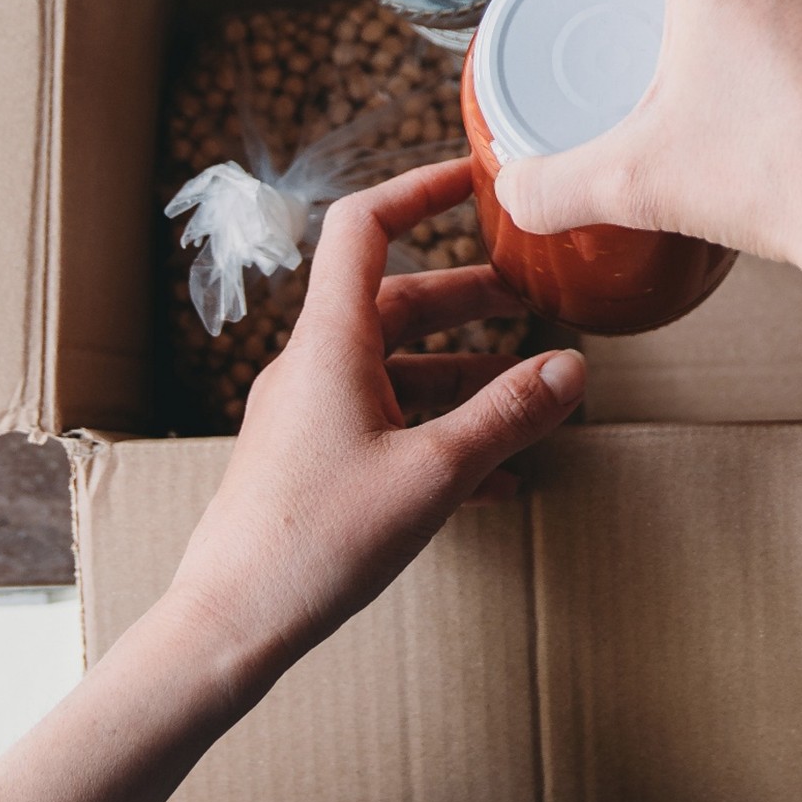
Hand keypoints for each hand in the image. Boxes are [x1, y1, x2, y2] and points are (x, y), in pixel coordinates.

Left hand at [169, 158, 583, 672]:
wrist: (229, 624)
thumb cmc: (315, 544)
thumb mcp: (433, 475)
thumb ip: (506, 416)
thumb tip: (571, 370)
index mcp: (331, 344)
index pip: (364, 228)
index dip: (418, 189)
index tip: (474, 178)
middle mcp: (314, 366)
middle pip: (395, 299)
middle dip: (468, 296)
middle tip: (533, 296)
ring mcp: (308, 414)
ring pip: (394, 364)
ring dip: (461, 368)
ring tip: (526, 389)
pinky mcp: (310, 461)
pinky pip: (384, 420)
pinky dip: (437, 426)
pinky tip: (494, 474)